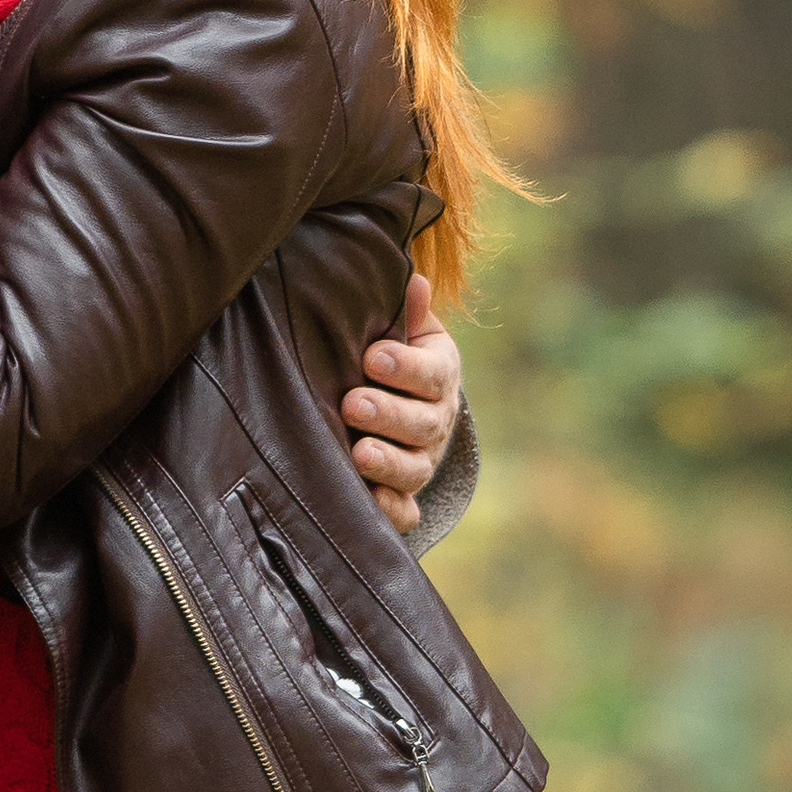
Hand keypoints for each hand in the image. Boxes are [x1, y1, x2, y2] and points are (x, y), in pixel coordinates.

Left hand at [341, 272, 461, 534]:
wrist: (399, 398)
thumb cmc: (388, 350)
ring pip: (413, 469)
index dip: (404, 367)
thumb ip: (404, 310)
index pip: (430, 372)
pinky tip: (370, 504)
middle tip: (352, 404)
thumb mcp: (401, 326)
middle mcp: (436, 420)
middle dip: (388, 415)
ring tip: (358, 454)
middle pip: (421, 424)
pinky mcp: (403, 493)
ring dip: (387, 463)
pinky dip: (392, 511)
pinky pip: (405, 511)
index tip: (371, 356)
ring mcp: (422, 461)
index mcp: (439, 373)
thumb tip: (415, 281)